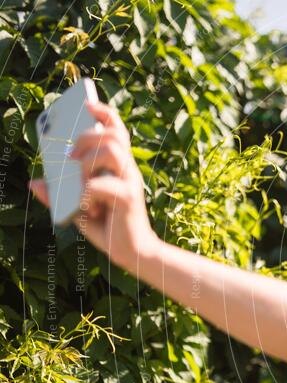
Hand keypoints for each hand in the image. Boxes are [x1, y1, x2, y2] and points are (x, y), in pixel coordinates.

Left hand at [29, 100, 160, 275]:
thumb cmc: (108, 227)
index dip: (105, 113)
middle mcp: (127, 170)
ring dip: (88, 161)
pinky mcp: (128, 199)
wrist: (131, 253)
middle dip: (85, 138)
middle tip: (69, 158)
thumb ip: (59, 195)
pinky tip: (86, 207)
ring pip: (112, 150)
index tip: (87, 104)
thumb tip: (35, 182)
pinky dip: (87, 193)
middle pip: (113, 135)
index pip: (117, 130)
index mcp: (119, 167)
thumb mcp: (78, 208)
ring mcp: (130, 183)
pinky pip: (102, 184)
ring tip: (79, 180)